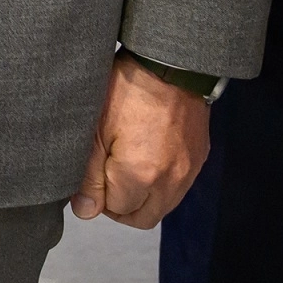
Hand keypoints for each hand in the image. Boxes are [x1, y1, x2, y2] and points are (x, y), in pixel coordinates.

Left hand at [71, 56, 210, 228]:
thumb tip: (85, 210)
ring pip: (163, 206)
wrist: (169, 65)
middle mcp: (170, 181)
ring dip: (141, 198)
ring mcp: (188, 171)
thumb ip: (88, 176)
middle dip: (120, 207)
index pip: (116, 210)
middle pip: (142, 218)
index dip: (98, 197)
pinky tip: (146, 159)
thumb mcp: (95, 131)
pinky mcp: (198, 158)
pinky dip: (160, 184)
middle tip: (104, 180)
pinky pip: (178, 187)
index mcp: (140, 175)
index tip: (90, 176)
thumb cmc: (126, 91)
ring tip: (123, 168)